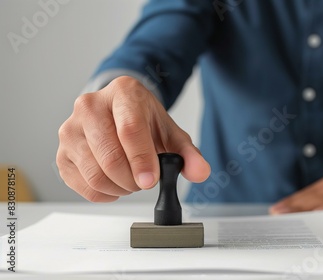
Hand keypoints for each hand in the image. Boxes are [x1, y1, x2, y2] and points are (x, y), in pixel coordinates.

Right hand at [57, 76, 210, 201]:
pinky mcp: (61, 152)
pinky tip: (115, 184)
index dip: (141, 159)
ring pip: (94, 174)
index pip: (129, 129)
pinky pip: (82, 186)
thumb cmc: (144, 121)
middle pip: (110, 155)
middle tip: (145, 181)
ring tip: (131, 179)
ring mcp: (71, 129)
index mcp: (123, 93)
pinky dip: (104, 193)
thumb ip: (189, 153)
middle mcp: (90, 106)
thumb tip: (200, 172)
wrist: (119, 113)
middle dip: (133, 178)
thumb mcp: (171, 133)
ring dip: (119, 187)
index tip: (151, 180)